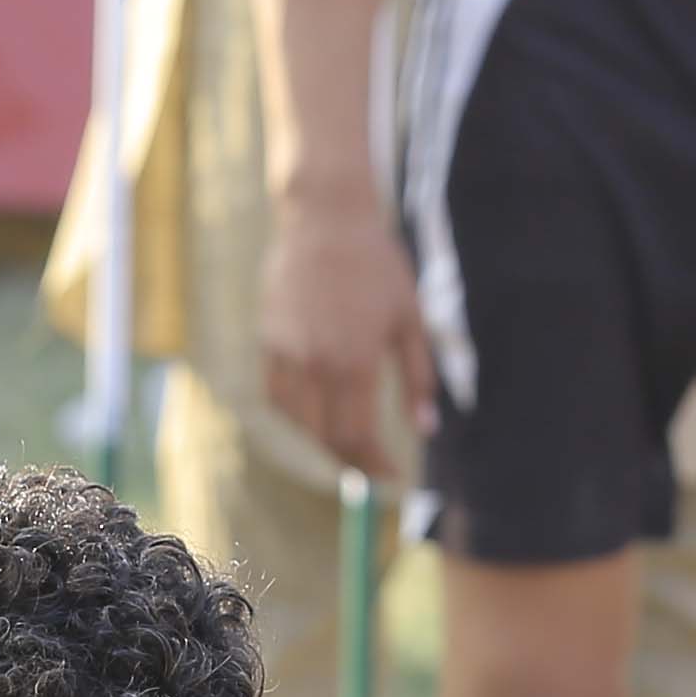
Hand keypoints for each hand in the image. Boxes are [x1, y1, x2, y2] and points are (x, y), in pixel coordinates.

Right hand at [263, 204, 429, 488]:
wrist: (325, 219)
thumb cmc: (377, 265)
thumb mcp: (410, 318)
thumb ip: (418, 378)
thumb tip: (427, 430)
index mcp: (355, 360)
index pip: (358, 437)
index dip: (375, 465)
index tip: (393, 477)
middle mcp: (316, 364)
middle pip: (327, 439)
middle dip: (352, 459)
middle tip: (373, 464)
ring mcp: (287, 355)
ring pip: (300, 423)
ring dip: (324, 439)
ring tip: (348, 438)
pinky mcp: (268, 343)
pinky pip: (279, 398)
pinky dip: (299, 414)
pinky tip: (319, 410)